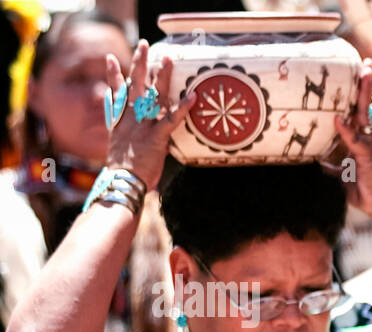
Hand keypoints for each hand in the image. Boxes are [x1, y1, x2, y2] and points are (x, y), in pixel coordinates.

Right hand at [105, 40, 193, 190]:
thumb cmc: (125, 168)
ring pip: (153, 95)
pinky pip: (172, 119)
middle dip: (139, 63)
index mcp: (122, 119)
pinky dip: (183, 107)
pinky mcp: (157, 136)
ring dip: (161, 76)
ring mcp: (144, 125)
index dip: (114, 74)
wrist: (124, 181)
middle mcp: (131, 117)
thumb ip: (122, 129)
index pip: (117, 91)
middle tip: (143, 44)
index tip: (111, 58)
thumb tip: (123, 125)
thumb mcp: (119, 145)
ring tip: (167, 58)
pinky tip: (193, 96)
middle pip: (135, 84)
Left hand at [333, 60, 371, 222]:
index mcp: (363, 141)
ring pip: (365, 116)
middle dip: (365, 85)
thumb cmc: (366, 190)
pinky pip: (356, 142)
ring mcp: (371, 147)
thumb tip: (318, 162)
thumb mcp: (344, 176)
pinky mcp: (369, 158)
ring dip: (364, 95)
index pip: (359, 113)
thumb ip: (333, 166)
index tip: (358, 73)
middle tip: (365, 64)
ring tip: (364, 74)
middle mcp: (369, 140)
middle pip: (365, 107)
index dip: (358, 94)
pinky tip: (338, 120)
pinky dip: (346, 132)